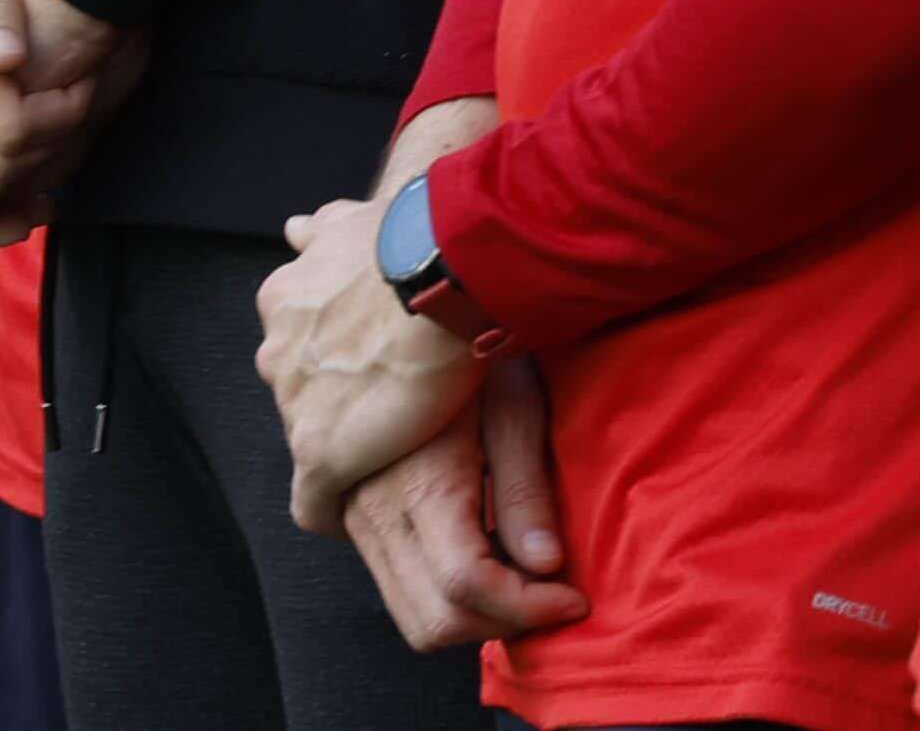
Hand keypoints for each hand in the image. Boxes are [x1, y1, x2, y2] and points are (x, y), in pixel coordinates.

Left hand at [259, 195, 478, 529]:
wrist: (440, 273)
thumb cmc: (408, 242)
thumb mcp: (350, 222)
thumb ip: (319, 232)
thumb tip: (294, 229)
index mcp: (285, 301)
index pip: (296, 345)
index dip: (333, 359)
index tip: (364, 366)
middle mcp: (278, 351)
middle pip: (300, 392)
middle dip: (334, 399)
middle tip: (386, 403)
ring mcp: (296, 406)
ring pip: (311, 439)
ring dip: (343, 444)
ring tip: (390, 452)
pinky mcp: (320, 455)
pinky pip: (314, 503)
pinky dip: (333, 511)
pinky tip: (359, 514)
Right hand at [333, 367, 584, 651]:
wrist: (402, 298)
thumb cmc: (468, 340)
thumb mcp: (514, 403)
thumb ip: (525, 490)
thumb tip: (545, 567)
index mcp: (418, 482)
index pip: (466, 586)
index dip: (527, 607)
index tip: (572, 596)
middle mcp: (372, 508)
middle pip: (432, 619)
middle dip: (500, 622)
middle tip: (549, 592)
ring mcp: (352, 512)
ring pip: (408, 611)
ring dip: (471, 612)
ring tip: (518, 570)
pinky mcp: (346, 509)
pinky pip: (391, 582)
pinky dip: (439, 590)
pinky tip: (478, 546)